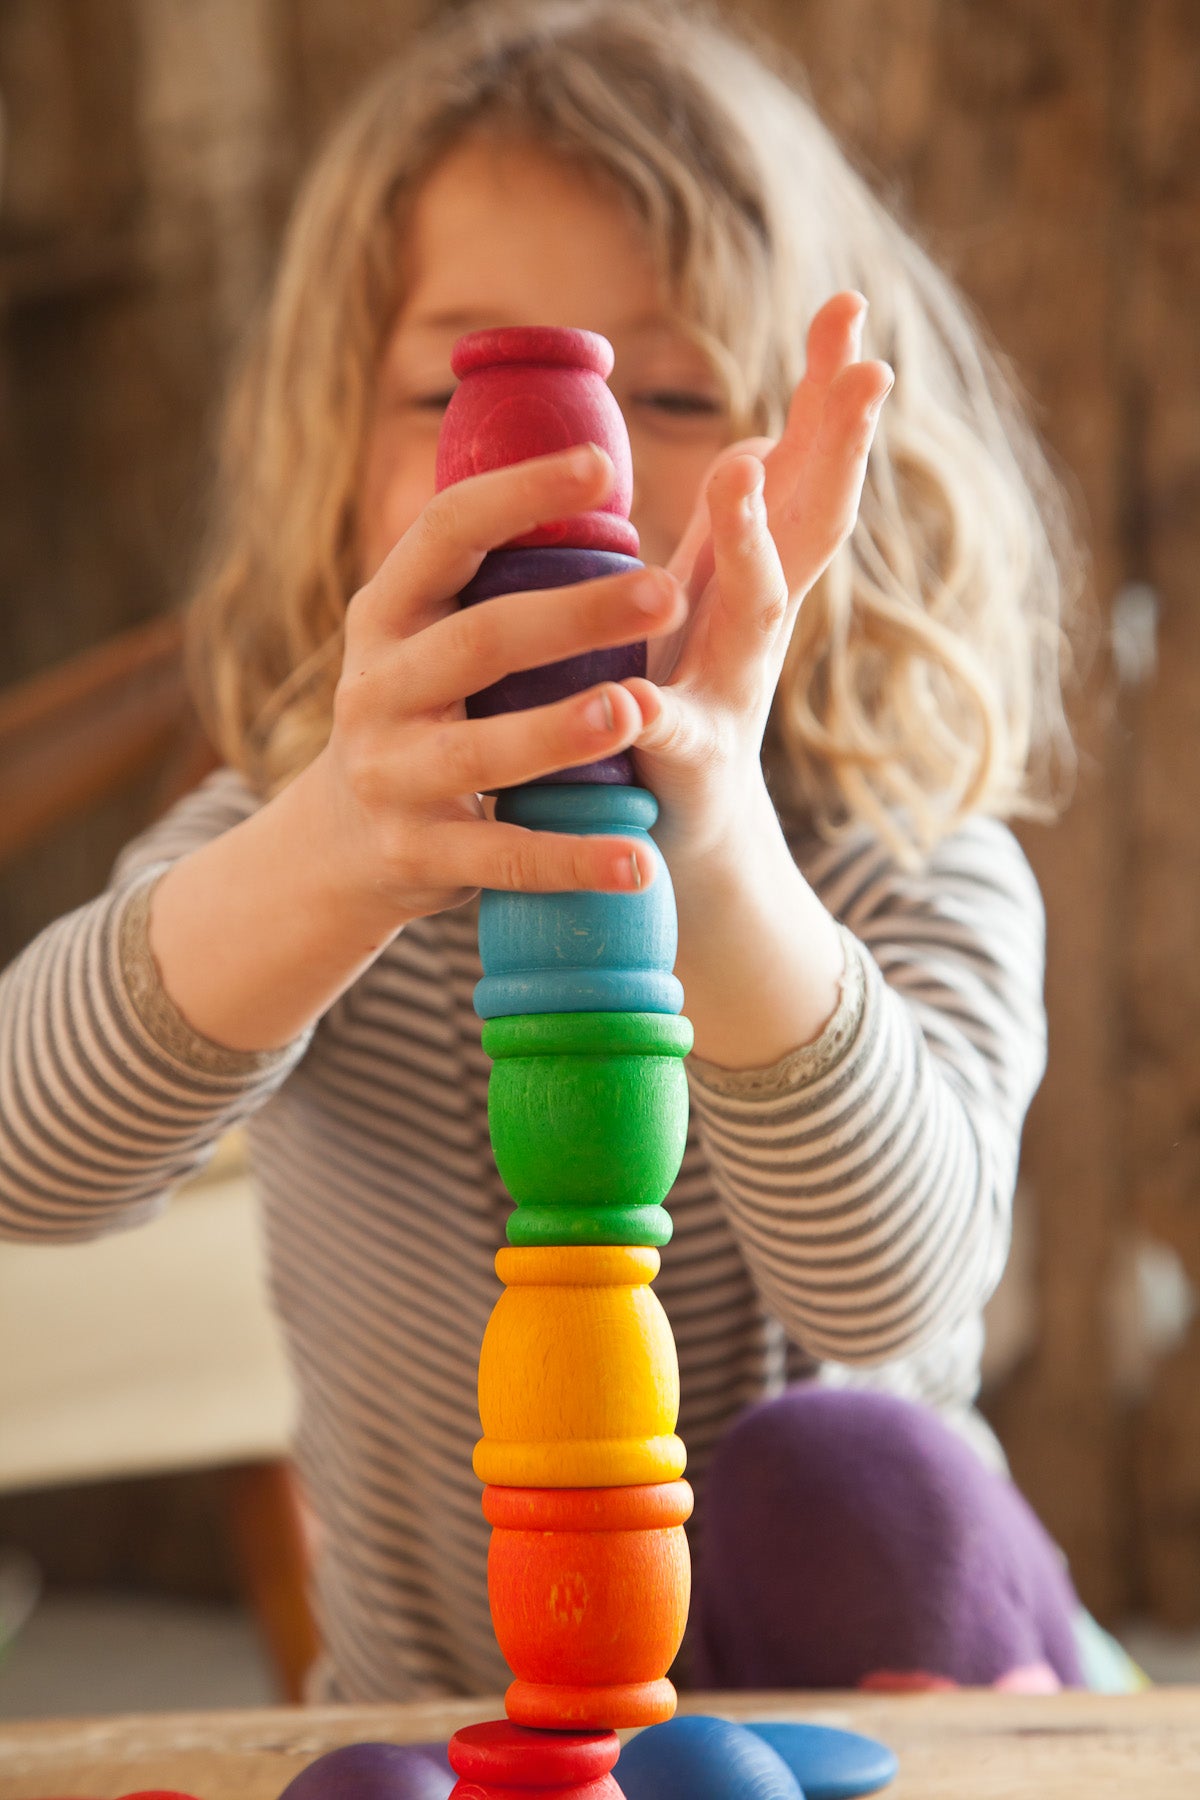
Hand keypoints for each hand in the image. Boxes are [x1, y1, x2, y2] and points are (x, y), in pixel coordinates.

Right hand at [309, 443, 687, 928]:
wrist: (339, 846)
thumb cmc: (421, 716)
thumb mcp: (424, 640)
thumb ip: (489, 584)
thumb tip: (600, 477)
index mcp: (387, 614)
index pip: (446, 532)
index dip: (519, 495)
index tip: (602, 465)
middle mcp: (376, 688)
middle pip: (477, 642)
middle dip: (572, 615)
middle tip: (665, 592)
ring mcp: (390, 776)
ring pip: (481, 753)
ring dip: (557, 732)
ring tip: (631, 711)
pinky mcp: (415, 855)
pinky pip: (503, 857)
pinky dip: (571, 859)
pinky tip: (636, 860)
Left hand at [623, 292, 892, 866]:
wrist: (686, 842)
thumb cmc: (681, 706)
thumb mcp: (702, 608)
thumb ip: (728, 533)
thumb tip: (752, 443)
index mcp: (748, 579)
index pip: (800, 470)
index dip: (826, 394)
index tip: (850, 306)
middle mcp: (757, 627)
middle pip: (810, 518)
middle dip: (838, 439)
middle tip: (870, 365)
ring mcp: (731, 693)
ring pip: (755, 608)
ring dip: (751, 539)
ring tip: (737, 467)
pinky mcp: (688, 769)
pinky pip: (670, 736)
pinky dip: (656, 716)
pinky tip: (634, 699)